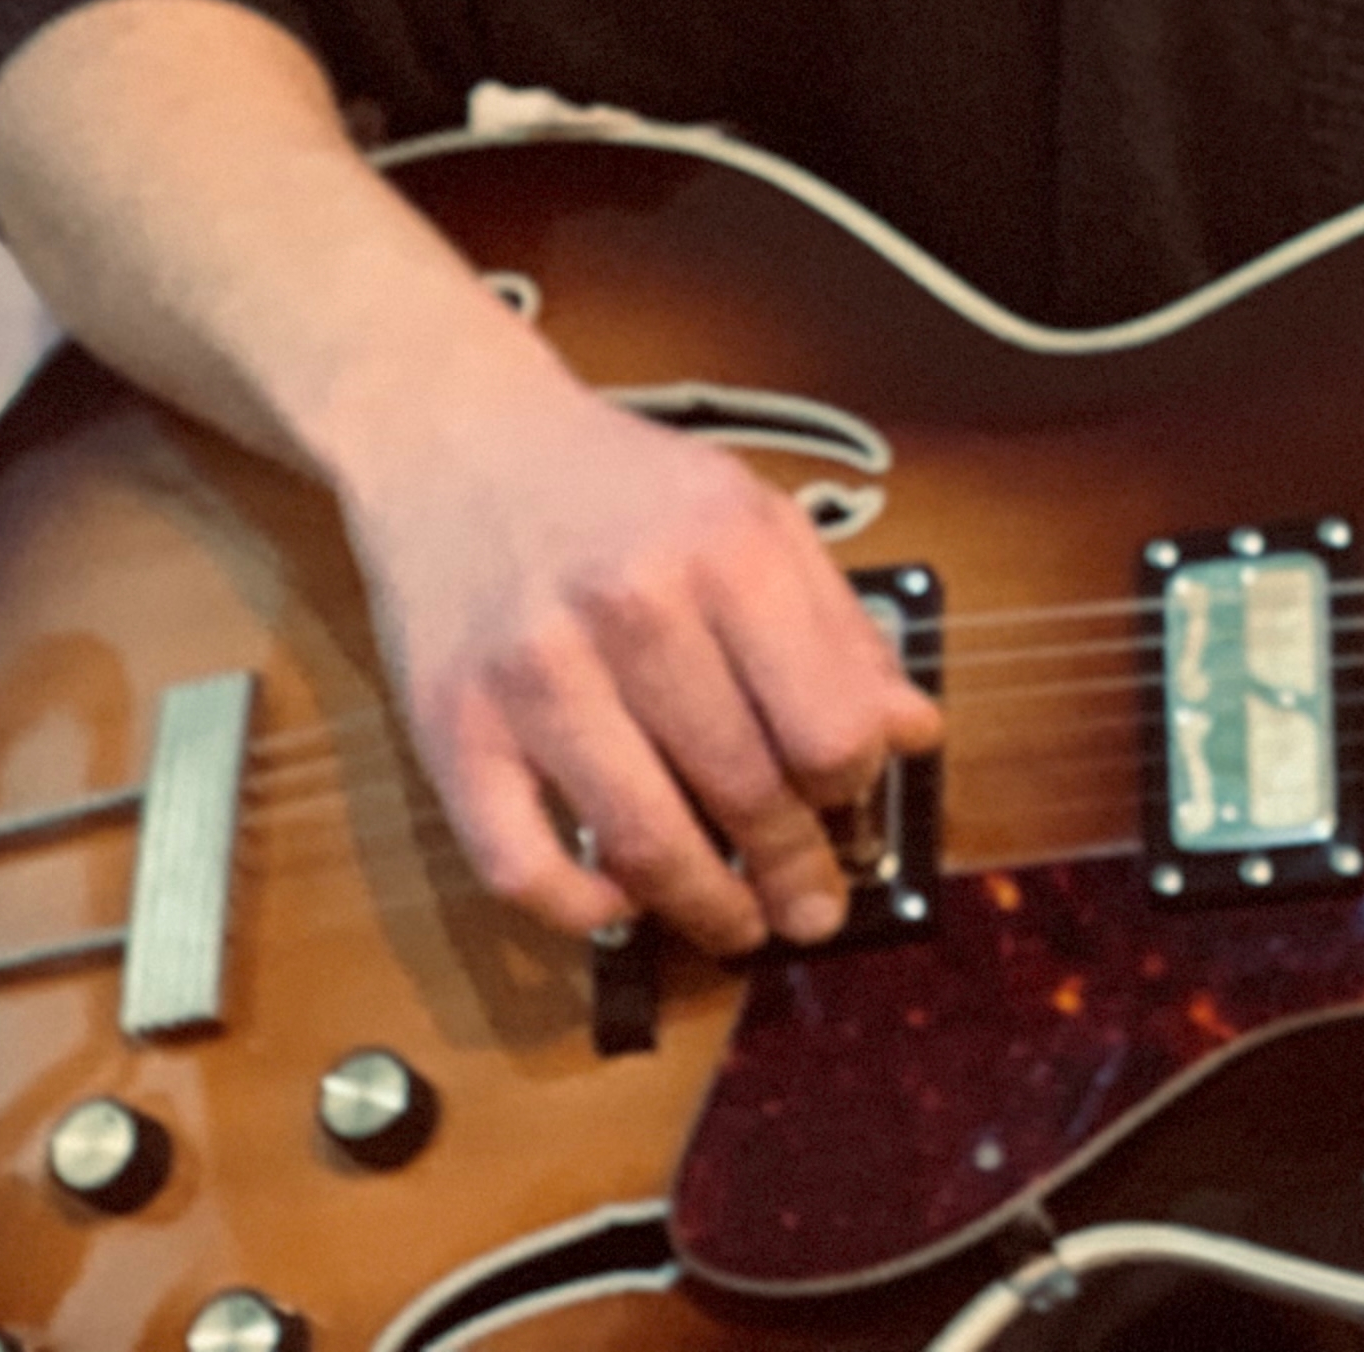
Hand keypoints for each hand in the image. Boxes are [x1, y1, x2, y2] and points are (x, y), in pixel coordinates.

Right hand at [334, 366, 940, 954]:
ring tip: (738, 927)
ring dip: (706, 909)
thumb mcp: (753, 518)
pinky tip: (619, 899)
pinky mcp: (452, 726)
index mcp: (727, 550)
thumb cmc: (620, 487)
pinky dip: (578, 906)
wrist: (457, 437)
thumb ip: (837, 627)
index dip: (853, 786)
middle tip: (814, 909)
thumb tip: (912, 733)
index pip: (828, 725)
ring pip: (645, 840)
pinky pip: (519, 863)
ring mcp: (534, 674)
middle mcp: (633, 609)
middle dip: (794, 870)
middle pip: (745, 789)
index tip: (850, 805)